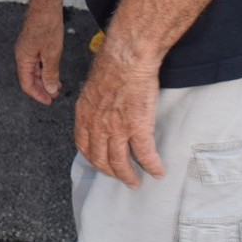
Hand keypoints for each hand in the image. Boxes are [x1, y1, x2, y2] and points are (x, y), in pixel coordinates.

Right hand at [15, 3, 63, 104]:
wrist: (46, 6)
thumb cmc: (47, 26)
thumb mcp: (52, 54)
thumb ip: (51, 73)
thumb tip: (50, 89)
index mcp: (23, 59)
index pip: (26, 84)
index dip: (38, 95)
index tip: (49, 101)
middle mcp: (22, 55)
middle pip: (29, 78)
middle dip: (42, 88)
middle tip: (55, 95)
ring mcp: (27, 49)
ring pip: (34, 70)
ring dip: (45, 79)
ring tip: (57, 85)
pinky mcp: (33, 43)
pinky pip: (37, 61)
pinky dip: (45, 69)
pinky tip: (54, 71)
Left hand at [73, 46, 164, 187]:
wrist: (127, 58)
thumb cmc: (113, 64)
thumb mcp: (93, 86)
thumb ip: (95, 102)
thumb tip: (101, 107)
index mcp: (84, 114)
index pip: (84, 145)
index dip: (93, 158)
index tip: (101, 164)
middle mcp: (97, 126)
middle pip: (101, 159)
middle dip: (111, 173)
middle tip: (121, 178)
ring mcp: (117, 129)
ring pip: (120, 163)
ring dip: (128, 177)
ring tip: (136, 183)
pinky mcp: (138, 127)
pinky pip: (145, 155)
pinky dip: (152, 167)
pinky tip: (158, 172)